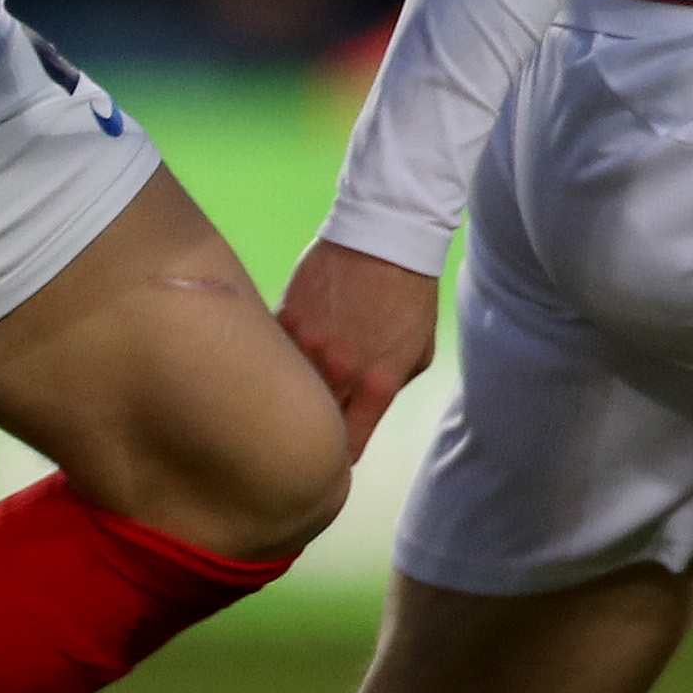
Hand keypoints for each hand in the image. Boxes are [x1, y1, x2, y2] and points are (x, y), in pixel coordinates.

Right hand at [279, 238, 442, 453]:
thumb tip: (361, 409)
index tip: (330, 453)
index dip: (337, 457)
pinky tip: (278, 356)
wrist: (385, 235)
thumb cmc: (410, 293)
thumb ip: (389, 387)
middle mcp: (339, 373)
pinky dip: (276, 359)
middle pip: (312, 424)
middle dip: (310, 429)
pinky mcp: (284, 318)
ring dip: (287, 394)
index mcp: (377, 386)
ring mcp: (307, 346)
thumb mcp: (419, 351)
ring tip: (285, 392)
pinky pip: (273, 353)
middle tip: (306, 424)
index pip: (347, 446)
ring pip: (285, 391)